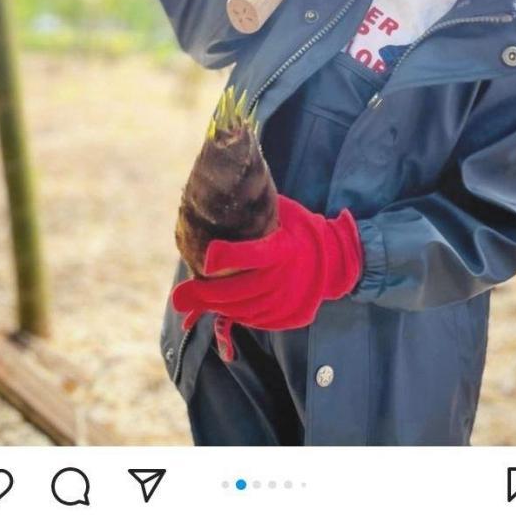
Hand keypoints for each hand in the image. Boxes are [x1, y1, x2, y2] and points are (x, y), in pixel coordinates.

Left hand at [171, 195, 363, 360]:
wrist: (336, 260)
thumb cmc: (300, 229)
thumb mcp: (282, 212)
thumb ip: (253, 210)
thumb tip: (215, 196)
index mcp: (286, 249)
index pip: (255, 255)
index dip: (229, 257)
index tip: (205, 257)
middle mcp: (287, 279)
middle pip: (241, 291)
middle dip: (206, 295)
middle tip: (179, 296)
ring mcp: (288, 302)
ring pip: (243, 310)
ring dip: (216, 307)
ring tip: (192, 301)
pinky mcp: (289, 317)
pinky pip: (254, 319)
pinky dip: (235, 313)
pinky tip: (220, 306)